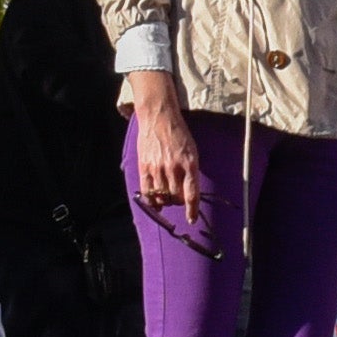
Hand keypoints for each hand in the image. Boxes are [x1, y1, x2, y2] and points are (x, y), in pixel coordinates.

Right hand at [122, 72, 198, 218]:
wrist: (159, 117)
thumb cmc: (179, 134)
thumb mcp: (192, 150)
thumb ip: (190, 171)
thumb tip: (188, 192)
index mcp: (190, 163)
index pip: (192, 194)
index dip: (191, 210)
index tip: (191, 219)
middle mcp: (174, 168)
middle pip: (175, 198)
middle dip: (178, 202)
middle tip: (178, 199)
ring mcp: (158, 168)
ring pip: (161, 196)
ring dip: (165, 201)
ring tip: (166, 198)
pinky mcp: (144, 166)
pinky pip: (146, 191)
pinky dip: (151, 201)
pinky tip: (154, 203)